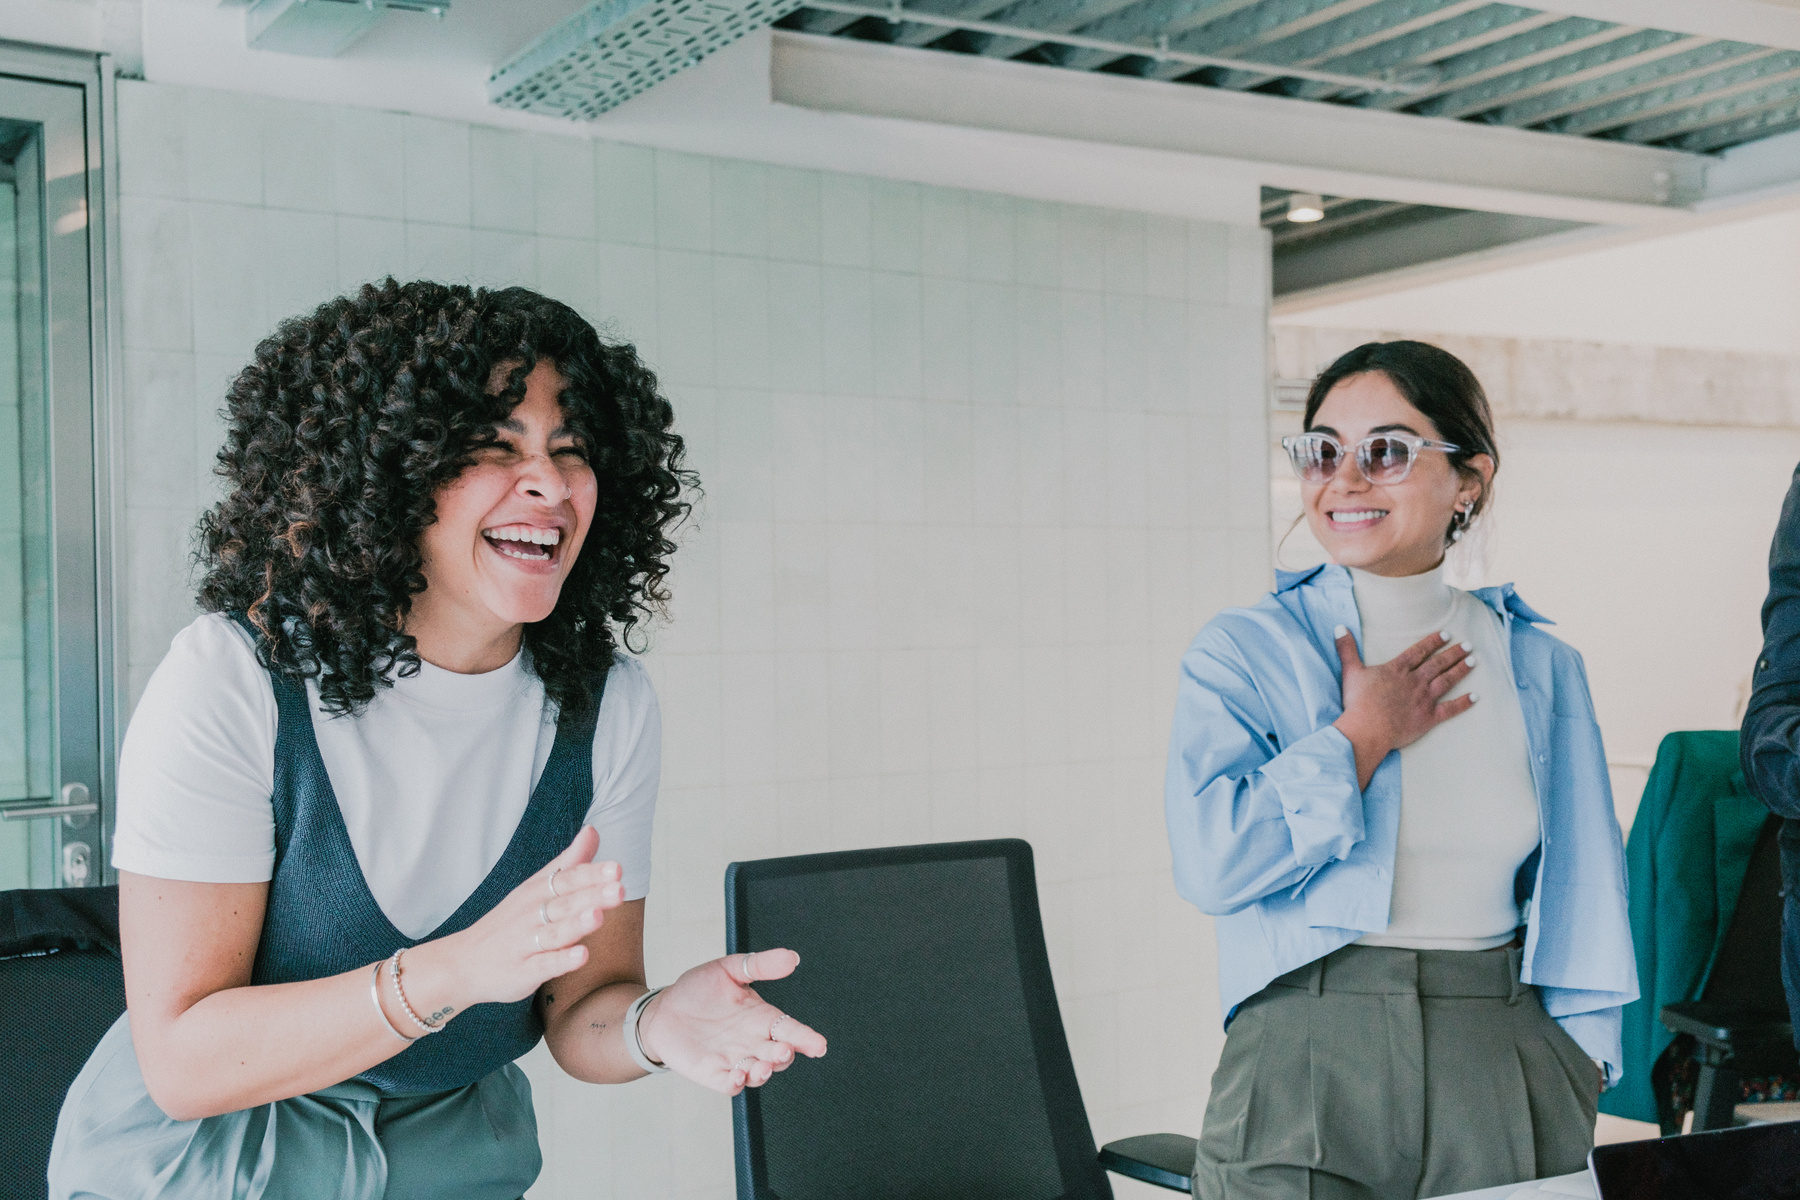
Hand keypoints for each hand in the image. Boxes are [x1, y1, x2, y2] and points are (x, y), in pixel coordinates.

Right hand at [415, 827, 625, 1016]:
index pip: (567, 879)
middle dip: (591, 896)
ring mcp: (526, 944)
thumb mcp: (536, 887)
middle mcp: (532, 915)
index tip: (616, 868)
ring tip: (598, 916)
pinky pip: (543, 966)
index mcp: (537, 892)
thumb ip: (569, 862)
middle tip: (618, 889)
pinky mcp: (522, 972)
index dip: (591, 874)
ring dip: (576, 925)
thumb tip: (593, 831)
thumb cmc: (510, 922)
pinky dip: (561, 961)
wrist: (464, 962)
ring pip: (554, 933)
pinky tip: (581, 956)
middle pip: (565, 904)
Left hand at [637, 949, 826, 1094]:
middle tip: (784, 1050)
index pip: (790, 1030)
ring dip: (763, 1073)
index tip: (818, 1044)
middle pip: (778, 1056)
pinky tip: (737, 1076)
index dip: (806, 1038)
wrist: (662, 1009)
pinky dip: (735, 1083)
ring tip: (762, 1067)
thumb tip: (792, 957)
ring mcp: (734, 1059)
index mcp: (761, 1018)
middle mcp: (752, 1042)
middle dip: (784, 1056)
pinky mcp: (712, 1073)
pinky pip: (729, 1084)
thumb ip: (760, 965)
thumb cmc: (699, 989)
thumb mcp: (728, 969)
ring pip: (757, 1074)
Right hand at [1333, 626, 1475, 786]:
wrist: (1367, 729)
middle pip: (1437, 664)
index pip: (1419, 651)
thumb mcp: (1350, 671)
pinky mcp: (1428, 717)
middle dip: (1453, 653)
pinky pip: (1450, 709)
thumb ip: (1346, 648)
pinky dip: (1464, 703)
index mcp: (1397, 669)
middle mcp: (1414, 681)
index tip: (1446, 634)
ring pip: (1446, 680)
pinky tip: (1476, 697)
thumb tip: (1339, 627)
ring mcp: (1424, 699)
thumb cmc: (1357, 702)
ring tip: (1472, 661)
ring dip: (1460, 670)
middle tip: (1467, 645)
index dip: (1433, 642)